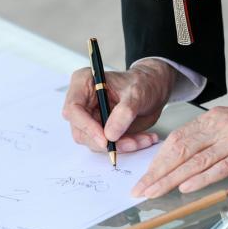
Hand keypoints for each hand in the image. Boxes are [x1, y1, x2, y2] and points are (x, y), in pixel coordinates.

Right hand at [62, 59, 176, 152]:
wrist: (153, 89)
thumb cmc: (142, 83)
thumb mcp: (137, 93)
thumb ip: (124, 112)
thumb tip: (110, 135)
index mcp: (83, 83)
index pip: (74, 109)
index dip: (87, 126)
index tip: (105, 140)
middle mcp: (82, 102)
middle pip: (81, 130)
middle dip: (106, 142)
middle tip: (131, 143)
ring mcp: (90, 118)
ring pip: (95, 142)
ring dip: (120, 146)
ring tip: (143, 139)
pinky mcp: (99, 130)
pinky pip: (108, 145)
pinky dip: (126, 146)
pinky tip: (143, 140)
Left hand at [132, 79, 227, 197]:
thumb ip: (207, 136)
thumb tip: (182, 157)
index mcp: (210, 119)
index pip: (176, 140)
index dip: (158, 160)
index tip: (145, 176)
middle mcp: (219, 127)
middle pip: (180, 151)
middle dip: (157, 172)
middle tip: (142, 189)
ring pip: (196, 161)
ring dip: (172, 179)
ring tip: (155, 192)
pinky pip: (221, 167)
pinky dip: (202, 178)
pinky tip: (187, 187)